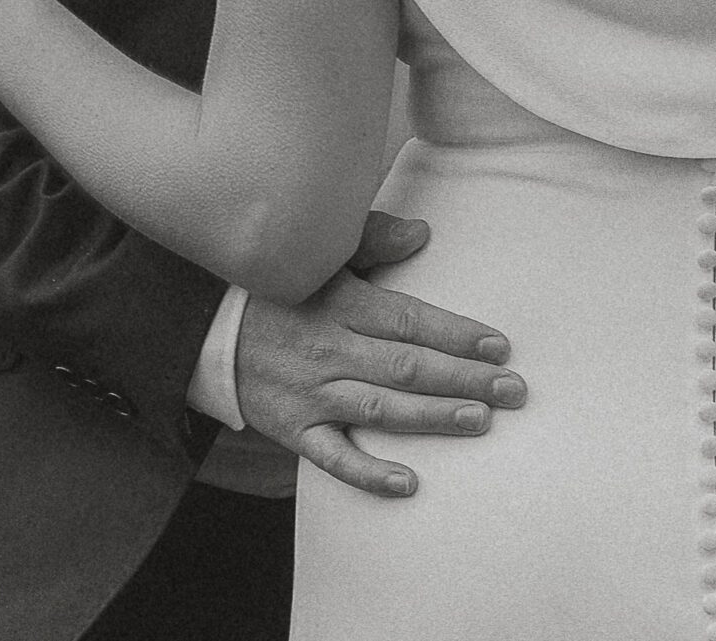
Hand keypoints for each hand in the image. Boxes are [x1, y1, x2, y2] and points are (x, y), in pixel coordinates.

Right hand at [233, 211, 527, 497]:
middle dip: (465, 378)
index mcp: (341, 303)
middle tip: (513, 389)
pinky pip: (333, 456)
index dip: (458, 335)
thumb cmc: (276, 287)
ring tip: (481, 420)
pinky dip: (369, 472)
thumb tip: (423, 234)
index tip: (500, 346)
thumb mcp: (321, 252)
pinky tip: (409, 483)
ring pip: (381, 409)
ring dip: (433, 416)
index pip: (411, 322)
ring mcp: (310, 393)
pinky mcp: (292, 428)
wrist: (202, 328)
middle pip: (407, 367)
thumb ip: (373, 238)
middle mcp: (329, 350)